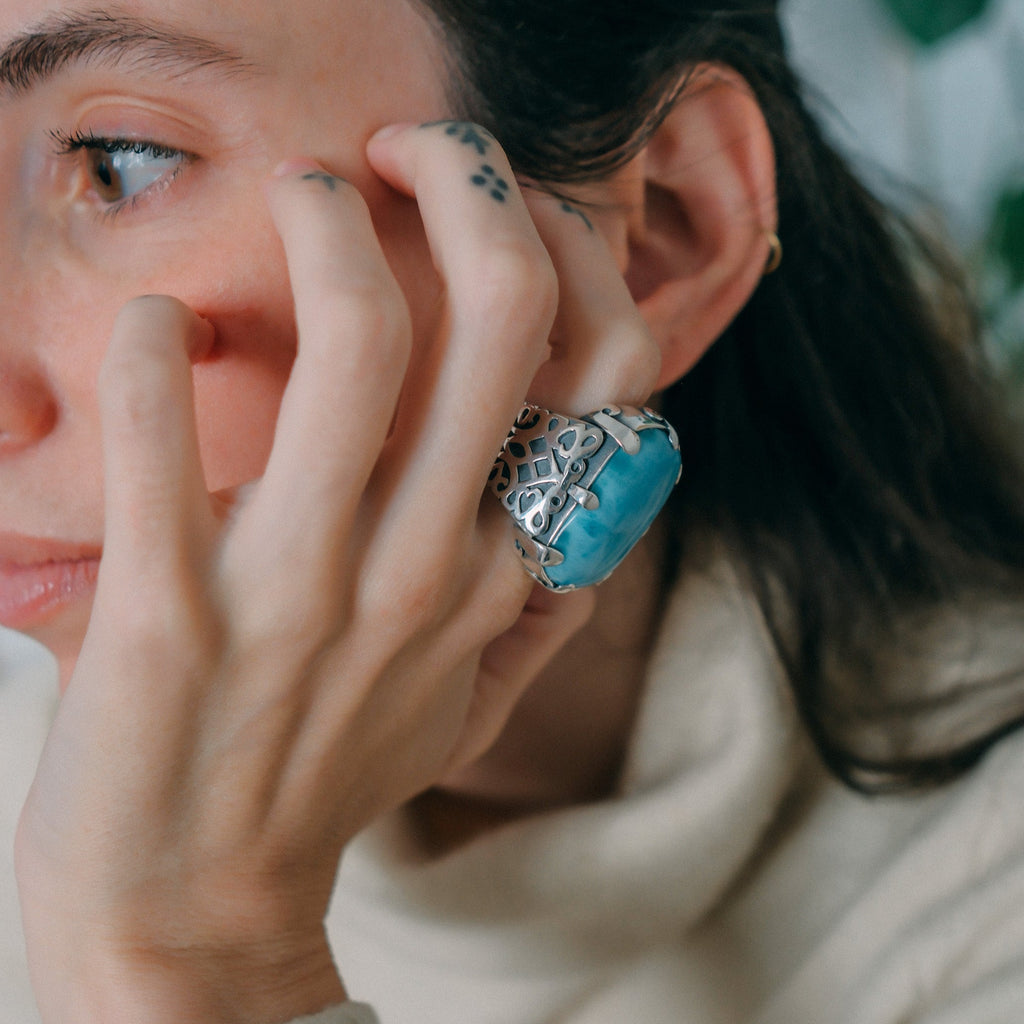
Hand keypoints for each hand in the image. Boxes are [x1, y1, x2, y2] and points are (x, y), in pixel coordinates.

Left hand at [14, 123, 660, 1022]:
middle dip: (470, 179)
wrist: (197, 910)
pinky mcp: (169, 617)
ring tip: (300, 194)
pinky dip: (154, 343)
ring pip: (364, 341)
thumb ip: (530, 606)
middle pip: (505, 317)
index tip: (501, 207)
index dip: (574, 252)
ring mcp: (303, 592)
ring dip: (328, 221)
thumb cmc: (324, 778)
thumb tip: (571, 513)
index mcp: (499, 577)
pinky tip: (157, 325)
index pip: (608, 373)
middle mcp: (425, 569)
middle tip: (410, 145)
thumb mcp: (462, 698)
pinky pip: (159, 435)